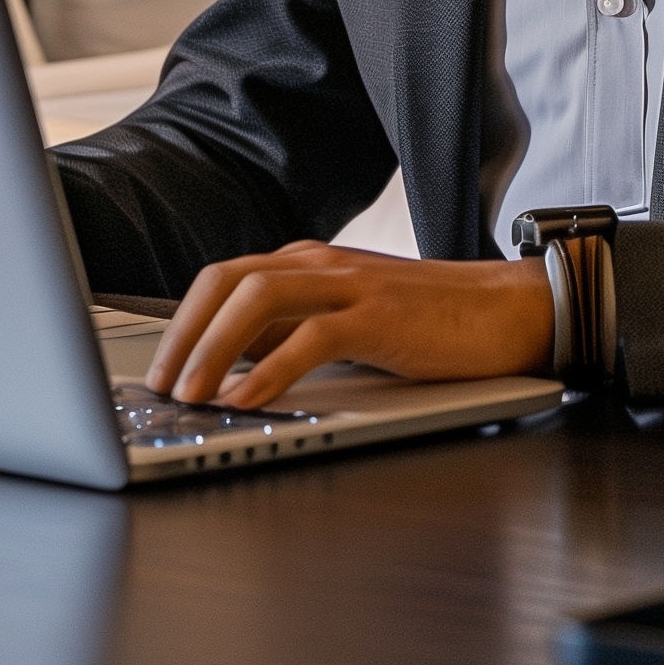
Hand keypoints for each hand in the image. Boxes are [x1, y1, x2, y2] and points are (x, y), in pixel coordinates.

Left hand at [144, 242, 555, 409]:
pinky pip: (308, 337)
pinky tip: (246, 402)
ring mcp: (349, 284)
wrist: (507, 310)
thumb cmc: (428, 324)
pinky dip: (268, 371)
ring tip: (190, 395)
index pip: (223, 278)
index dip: (181, 322)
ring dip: (211, 348)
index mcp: (308, 262)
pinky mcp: (378, 315)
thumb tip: (232, 368)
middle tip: (158, 387)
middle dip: (182, 332)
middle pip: (225, 279)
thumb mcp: (348, 322)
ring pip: (256, 297)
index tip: (157, 368)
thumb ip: (294, 330)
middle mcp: (320, 262)